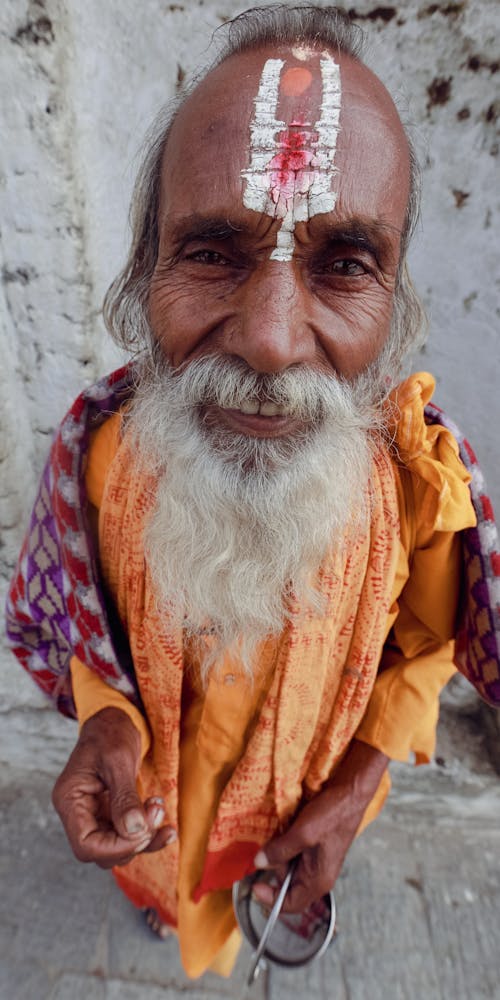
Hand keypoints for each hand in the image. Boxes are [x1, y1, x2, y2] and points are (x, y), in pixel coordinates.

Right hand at [52, 706, 176, 868]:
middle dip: (134, 840)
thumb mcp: (118, 760)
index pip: (86, 845)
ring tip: (161, 810)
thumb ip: (125, 797)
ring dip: (144, 838)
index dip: (116, 847)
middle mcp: (78, 813)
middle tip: (157, 812)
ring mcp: (94, 815)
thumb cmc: (111, 732)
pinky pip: (127, 836)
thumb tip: (135, 831)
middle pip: (101, 851)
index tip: (143, 831)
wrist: (114, 719)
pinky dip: (148, 835)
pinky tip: (167, 827)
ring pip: (117, 847)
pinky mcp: (110, 814)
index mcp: (69, 799)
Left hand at [252, 739, 387, 912]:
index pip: (291, 904)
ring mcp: (318, 861)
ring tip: (284, 831)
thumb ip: (280, 851)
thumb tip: (258, 863)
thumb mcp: (303, 833)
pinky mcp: (315, 847)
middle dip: (275, 866)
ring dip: (280, 852)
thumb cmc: (333, 814)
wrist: (350, 791)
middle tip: (273, 844)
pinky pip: (294, 852)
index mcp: (319, 880)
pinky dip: (286, 843)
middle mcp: (319, 875)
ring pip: (289, 866)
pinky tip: (288, 828)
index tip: (254, 885)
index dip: (270, 898)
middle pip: (287, 883)